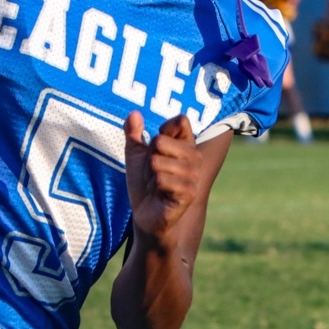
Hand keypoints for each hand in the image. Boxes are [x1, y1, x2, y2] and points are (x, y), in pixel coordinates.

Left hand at [124, 111, 202, 244]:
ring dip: (150, 175)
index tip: (157, 150)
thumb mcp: (135, 155)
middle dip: (148, 159)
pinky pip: (161, 179)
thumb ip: (134, 134)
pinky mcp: (190, 192)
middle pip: (160, 141)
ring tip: (156, 185)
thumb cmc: (144, 184)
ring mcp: (194, 174)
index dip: (161, 133)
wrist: (146, 215)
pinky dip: (154, 187)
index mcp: (187, 144)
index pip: (180, 121)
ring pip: (157, 161)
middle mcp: (195, 157)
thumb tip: (133, 113)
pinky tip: (160, 195)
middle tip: (153, 173)